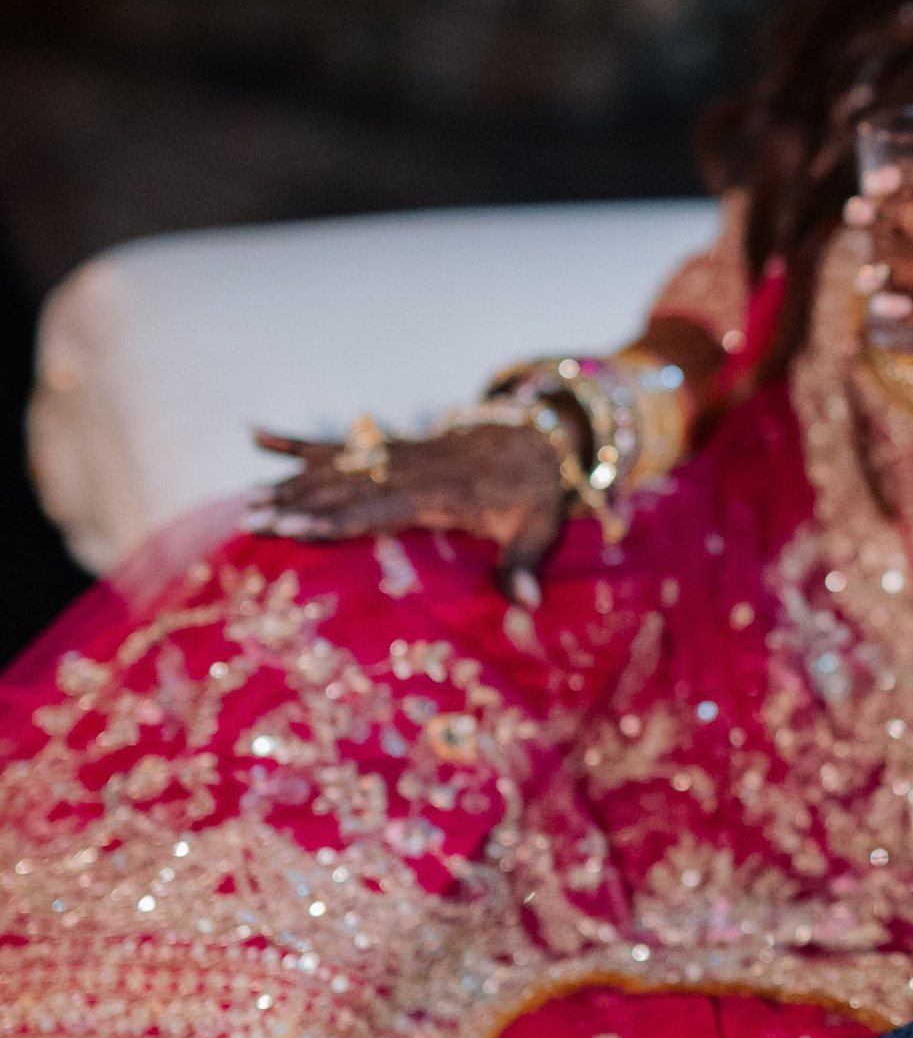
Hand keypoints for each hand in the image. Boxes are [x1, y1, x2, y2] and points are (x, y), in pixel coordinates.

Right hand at [256, 418, 566, 594]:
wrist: (538, 436)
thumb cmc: (534, 492)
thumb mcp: (540, 527)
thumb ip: (525, 564)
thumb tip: (528, 603)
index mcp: (439, 491)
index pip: (376, 507)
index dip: (333, 519)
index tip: (293, 528)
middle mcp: (409, 469)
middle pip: (344, 487)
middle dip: (296, 504)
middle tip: (252, 521)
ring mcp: (396, 454)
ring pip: (334, 466)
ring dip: (288, 482)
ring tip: (247, 503)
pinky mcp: (391, 448)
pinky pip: (338, 442)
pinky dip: (295, 440)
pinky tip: (255, 435)